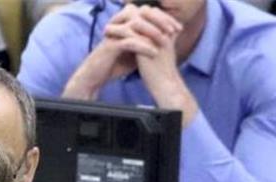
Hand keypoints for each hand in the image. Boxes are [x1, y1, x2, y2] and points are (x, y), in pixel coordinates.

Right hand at [64, 3, 179, 97]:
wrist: (97, 75)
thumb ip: (149, 40)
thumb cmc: (117, 62)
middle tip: (174, 31)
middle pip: (143, 12)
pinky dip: (143, 46)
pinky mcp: (110, 45)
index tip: (178, 29)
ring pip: (136, 24)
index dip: (165, 18)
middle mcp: (120, 23)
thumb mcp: (137, 49)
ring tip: (165, 42)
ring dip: (153, 32)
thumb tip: (169, 35)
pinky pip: (129, 41)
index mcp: (126, 21)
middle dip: (161, 20)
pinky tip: (154, 53)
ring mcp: (114, 33)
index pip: (149, 12)